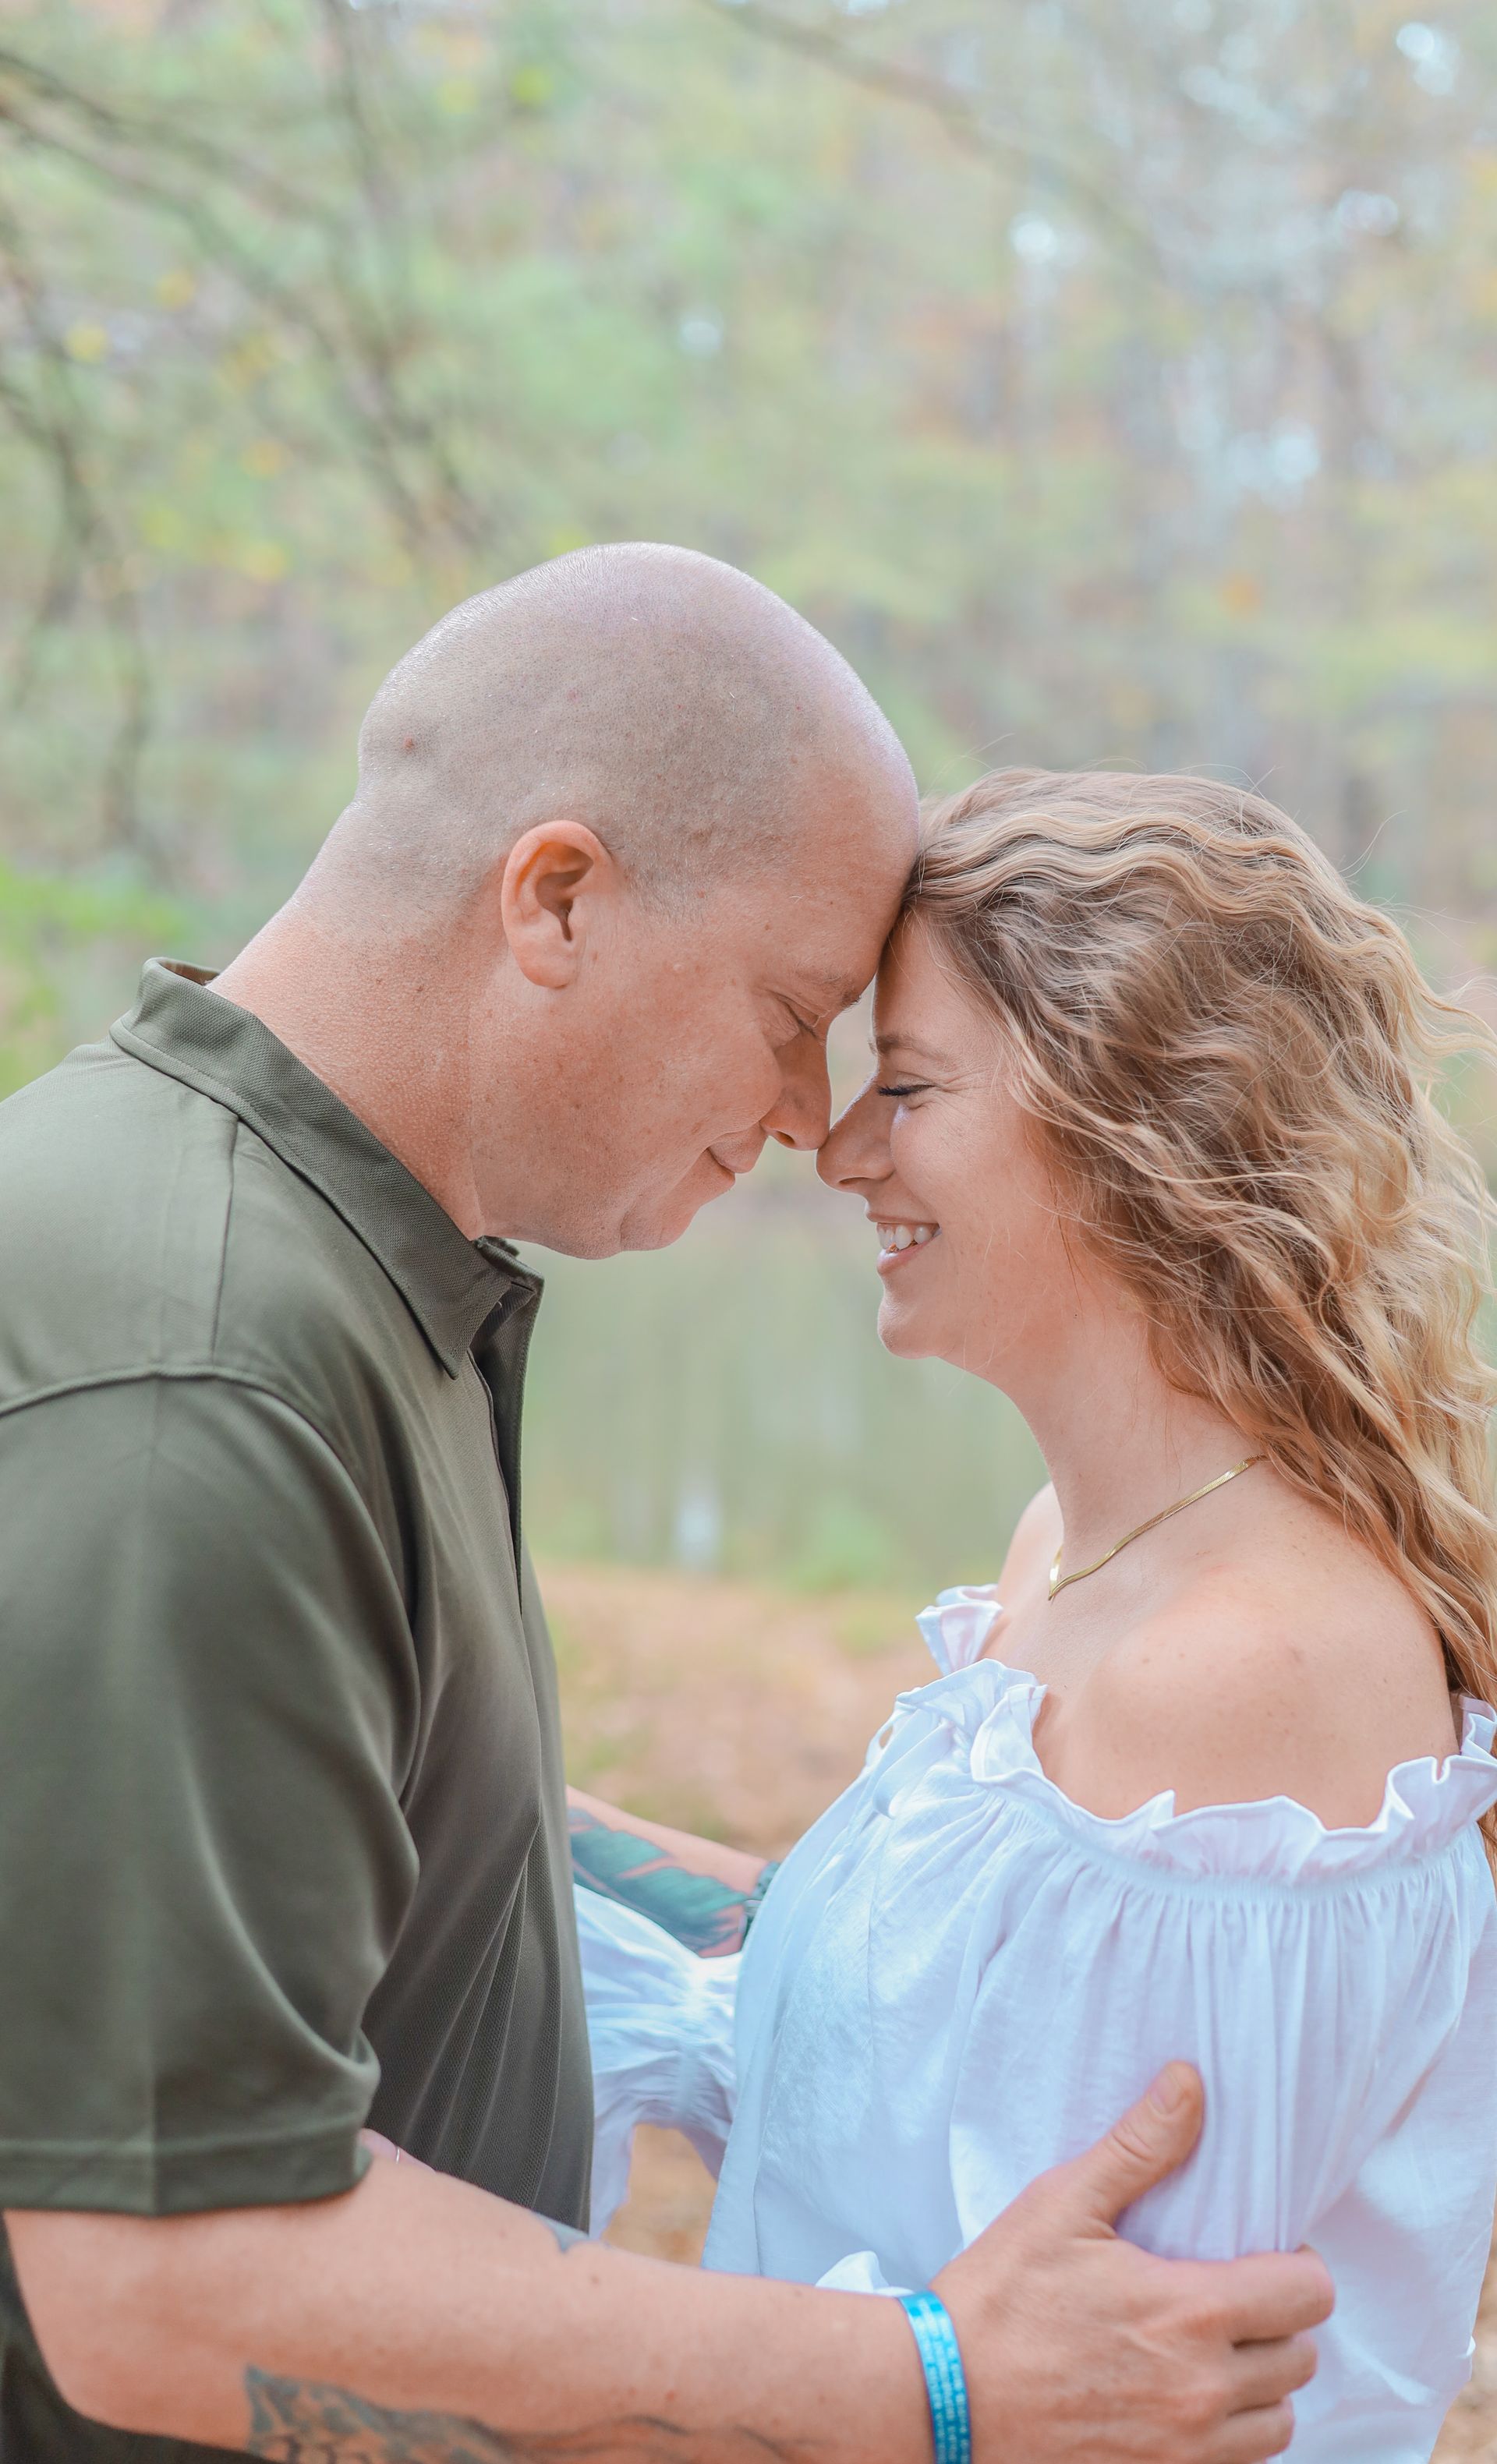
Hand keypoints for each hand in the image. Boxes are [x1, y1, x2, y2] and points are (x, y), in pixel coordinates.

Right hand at [932, 2063, 1331, 2463]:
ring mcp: (1183, 2452)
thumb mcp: (1062, 2204)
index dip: (1296, 2267)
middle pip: (1301, 2361)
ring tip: (1213, 2354)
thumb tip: (1189, 2083)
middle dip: (1278, 2324)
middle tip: (1231, 2299)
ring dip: (1260, 2388)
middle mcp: (1201, 2392)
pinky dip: (1227, 2437)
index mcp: (1188, 2315)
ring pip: (1277, 2424)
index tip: (1260, 2255)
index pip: (1308, 2296)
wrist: (943, 2399)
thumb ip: (1138, 2146)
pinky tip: (1183, 2402)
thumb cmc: (999, 2299)